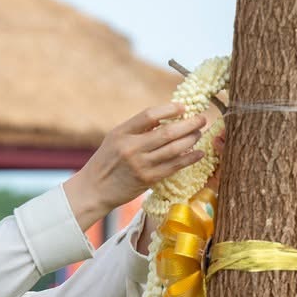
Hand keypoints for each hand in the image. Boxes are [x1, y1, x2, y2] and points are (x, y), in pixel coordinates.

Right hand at [63, 105, 208, 226]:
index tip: (183, 107)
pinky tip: (199, 153)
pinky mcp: (148, 179)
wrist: (94, 189)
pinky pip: (174, 167)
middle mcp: (131, 147)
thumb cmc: (107, 161)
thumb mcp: (116, 138)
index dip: (169, 109)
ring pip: (174, 149)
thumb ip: (138, 129)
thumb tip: (166, 117)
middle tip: (202, 119)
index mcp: (122, 133)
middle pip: (167, 132)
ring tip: (199, 133)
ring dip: (191, 140)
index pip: (149, 115)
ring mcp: (141, 165)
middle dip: (189, 124)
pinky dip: (189, 159)